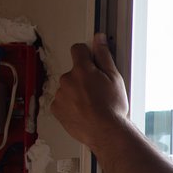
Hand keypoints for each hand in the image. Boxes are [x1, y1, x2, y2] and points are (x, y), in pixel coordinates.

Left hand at [55, 34, 129, 150]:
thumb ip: (104, 55)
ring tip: (92, 104)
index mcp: (82, 69)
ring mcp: (60, 95)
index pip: (78, 49)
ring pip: (67, 87)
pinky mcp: (56, 109)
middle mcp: (67, 80)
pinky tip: (83, 111)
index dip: (86, 54)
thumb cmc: (112, 108)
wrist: (106, 133)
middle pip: (73, 71)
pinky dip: (70, 105)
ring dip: (76, 92)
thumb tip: (98, 39)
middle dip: (83, 77)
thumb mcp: (115, 78)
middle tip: (98, 90)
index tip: (92, 61)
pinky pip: (61, 101)